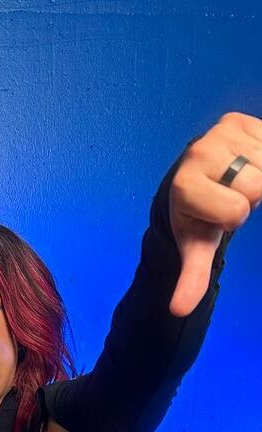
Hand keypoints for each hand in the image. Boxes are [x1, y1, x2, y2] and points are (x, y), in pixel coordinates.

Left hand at [169, 112, 261, 316]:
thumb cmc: (198, 215)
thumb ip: (192, 276)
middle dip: (248, 196)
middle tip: (229, 195)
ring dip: (260, 176)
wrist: (195, 179)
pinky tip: (249, 163)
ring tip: (237, 180)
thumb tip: (178, 310)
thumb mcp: (196, 245)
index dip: (232, 217)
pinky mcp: (237, 120)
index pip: (235, 210)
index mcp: (184, 186)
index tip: (217, 212)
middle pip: (256, 186)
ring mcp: (218, 133)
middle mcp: (198, 153)